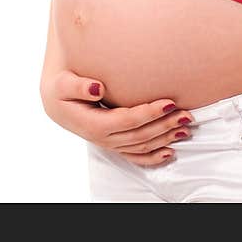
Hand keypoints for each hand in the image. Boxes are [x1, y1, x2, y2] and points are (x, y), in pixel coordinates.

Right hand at [40, 69, 192, 165]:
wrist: (55, 102)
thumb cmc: (60, 89)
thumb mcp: (62, 84)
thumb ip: (77, 86)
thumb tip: (96, 88)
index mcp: (94, 124)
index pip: (128, 121)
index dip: (149, 113)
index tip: (169, 102)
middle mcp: (104, 138)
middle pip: (140, 135)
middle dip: (164, 126)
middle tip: (186, 114)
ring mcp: (110, 144)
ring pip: (141, 146)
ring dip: (165, 138)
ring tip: (185, 128)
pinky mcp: (114, 144)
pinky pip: (135, 156)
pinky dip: (153, 157)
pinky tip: (170, 152)